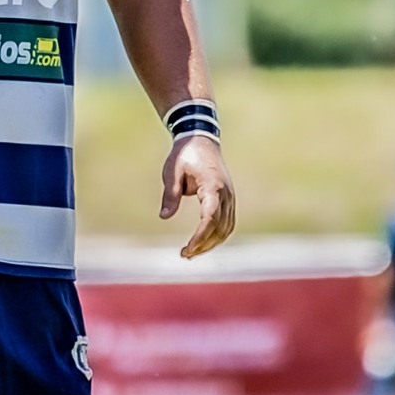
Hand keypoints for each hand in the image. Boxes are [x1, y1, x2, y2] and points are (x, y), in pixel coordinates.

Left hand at [160, 135, 234, 258]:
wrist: (201, 140)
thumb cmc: (185, 155)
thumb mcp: (172, 172)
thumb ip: (170, 194)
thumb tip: (164, 217)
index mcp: (213, 186)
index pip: (210, 218)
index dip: (200, 237)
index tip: (187, 249)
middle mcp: (226, 194)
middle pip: (220, 228)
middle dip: (204, 245)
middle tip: (184, 255)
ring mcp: (230, 197)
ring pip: (227, 228)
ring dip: (212, 243)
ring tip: (192, 252)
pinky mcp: (229, 199)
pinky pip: (228, 223)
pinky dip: (218, 235)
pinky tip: (204, 243)